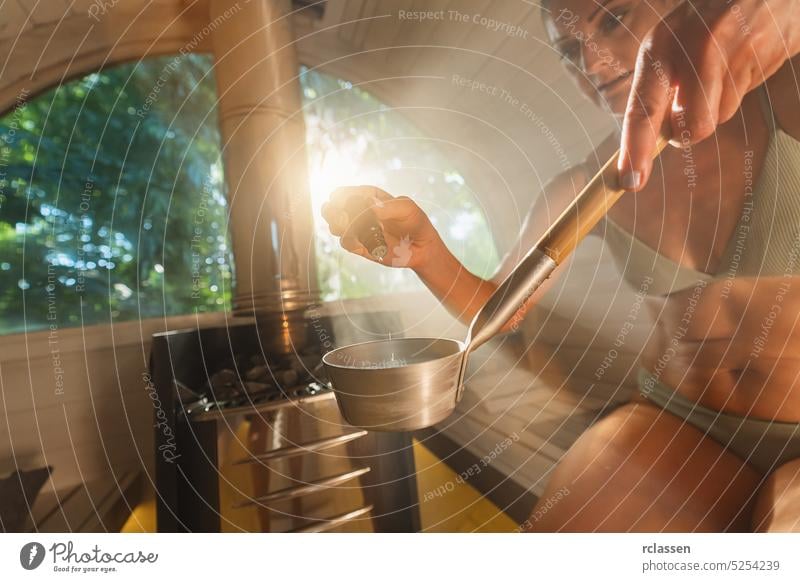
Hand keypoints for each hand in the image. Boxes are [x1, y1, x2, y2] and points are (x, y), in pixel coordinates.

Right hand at [321, 185, 441, 269]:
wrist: (421, 247)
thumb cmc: (416, 222)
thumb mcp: (408, 209)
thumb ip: (389, 206)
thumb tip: (370, 203)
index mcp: (368, 196)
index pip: (344, 192)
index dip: (341, 197)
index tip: (349, 204)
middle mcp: (359, 211)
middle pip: (332, 207)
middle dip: (331, 211)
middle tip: (343, 217)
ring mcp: (358, 229)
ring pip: (333, 225)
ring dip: (337, 226)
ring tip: (350, 228)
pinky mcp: (360, 246)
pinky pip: (345, 242)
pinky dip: (348, 240)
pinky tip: (360, 241)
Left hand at [618, 0, 799, 190]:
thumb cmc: (705, 14)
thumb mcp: (668, 40)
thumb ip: (659, 86)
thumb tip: (656, 135)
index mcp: (661, 46)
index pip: (643, 109)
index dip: (636, 149)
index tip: (630, 181)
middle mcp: (697, 51)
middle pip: (693, 128)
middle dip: (690, 129)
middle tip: (690, 103)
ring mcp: (737, 55)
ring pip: (722, 115)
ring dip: (718, 102)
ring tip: (721, 63)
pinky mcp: (768, 58)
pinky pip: (747, 95)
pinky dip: (741, 84)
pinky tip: (742, 55)